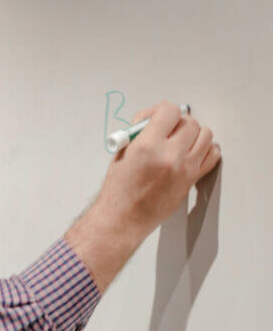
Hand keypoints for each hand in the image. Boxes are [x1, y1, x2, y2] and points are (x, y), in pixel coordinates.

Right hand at [66, 101, 220, 291]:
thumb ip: (140, 134)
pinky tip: (192, 152)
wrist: (123, 219)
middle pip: (190, 122)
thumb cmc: (118, 191)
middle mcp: (169, 155)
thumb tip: (153, 120)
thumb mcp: (121, 155)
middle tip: (167, 130)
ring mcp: (184, 169)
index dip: (162, 110)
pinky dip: (206, 149)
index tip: (157, 117)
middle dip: (178, 123)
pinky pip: (212, 155)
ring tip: (181, 140)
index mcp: (147, 146)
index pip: (169, 111)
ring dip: (194, 133)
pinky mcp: (191, 180)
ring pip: (205, 135)